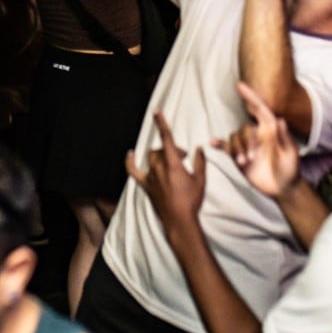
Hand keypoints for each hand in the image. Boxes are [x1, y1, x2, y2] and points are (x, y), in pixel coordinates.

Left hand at [127, 112, 204, 233]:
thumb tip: (199, 148)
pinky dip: (130, 162)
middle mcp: (159, 168)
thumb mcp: (201, 180)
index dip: (161, 123)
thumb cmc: (192, 200)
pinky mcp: (146, 186)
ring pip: (152, 158)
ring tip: (172, 165)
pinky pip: (133, 171)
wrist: (180, 221)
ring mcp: (150, 177)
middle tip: (183, 159)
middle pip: (161, 150)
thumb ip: (200, 162)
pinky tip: (131, 154)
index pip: (166, 138)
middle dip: (172, 150)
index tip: (156, 111)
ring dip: (161, 157)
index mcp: (173, 164)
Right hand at [219, 82, 300, 198]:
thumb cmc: (290, 169)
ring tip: (243, 163)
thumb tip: (280, 120)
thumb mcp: (290, 154)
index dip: (250, 96)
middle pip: (244, 128)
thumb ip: (284, 138)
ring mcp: (247, 145)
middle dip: (246, 141)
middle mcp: (257, 134)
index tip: (239, 85)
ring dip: (236, 149)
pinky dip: (219, 144)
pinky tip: (212, 143)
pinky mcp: (239, 155)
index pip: (260, 109)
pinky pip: (226, 147)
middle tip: (251, 158)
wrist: (282, 187)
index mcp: (271, 130)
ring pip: (235, 137)